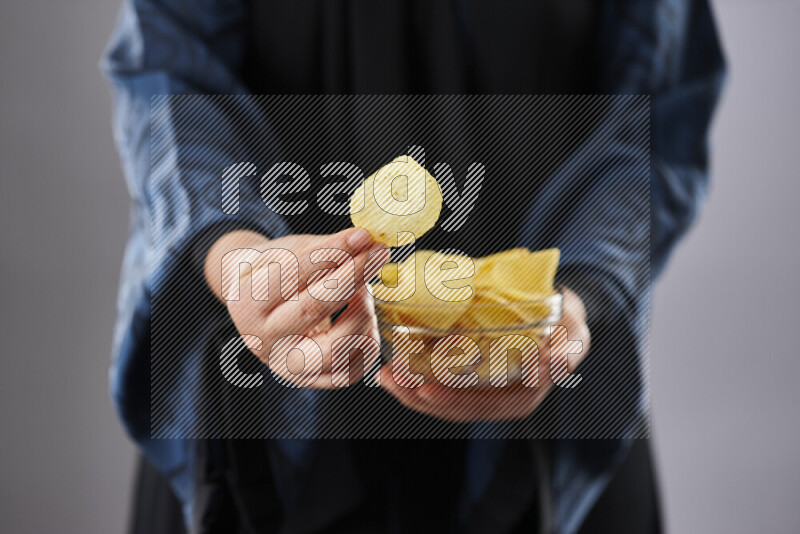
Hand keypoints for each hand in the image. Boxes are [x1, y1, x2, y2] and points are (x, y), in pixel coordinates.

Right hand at [205, 228, 389, 388]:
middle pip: (313, 310)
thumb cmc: (274, 272)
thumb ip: (325, 248)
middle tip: (377, 254)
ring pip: (337, 348)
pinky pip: (352, 370)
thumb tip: (365, 242)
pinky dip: (367, 341)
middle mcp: (262, 340)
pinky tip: (363, 317)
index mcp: (245, 303)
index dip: (331, 253)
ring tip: (364, 292)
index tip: (361, 236)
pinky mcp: (311, 381)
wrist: (258, 307)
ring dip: (362, 313)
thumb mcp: (288, 252)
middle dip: (352, 278)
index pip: (292, 275)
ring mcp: (286, 366)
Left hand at [377, 287, 590, 421]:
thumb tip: (547, 368)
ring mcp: (479, 387)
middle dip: (417, 397)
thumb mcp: (574, 335)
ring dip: (409, 388)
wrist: (557, 310)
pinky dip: (416, 372)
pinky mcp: (467, 371)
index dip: (451, 402)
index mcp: (519, 398)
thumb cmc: (566, 325)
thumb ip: (566, 352)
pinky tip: (395, 360)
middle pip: (451, 407)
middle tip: (389, 378)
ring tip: (384, 374)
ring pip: (439, 396)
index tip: (425, 389)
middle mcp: (496, 398)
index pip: (480, 408)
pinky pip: (438, 378)